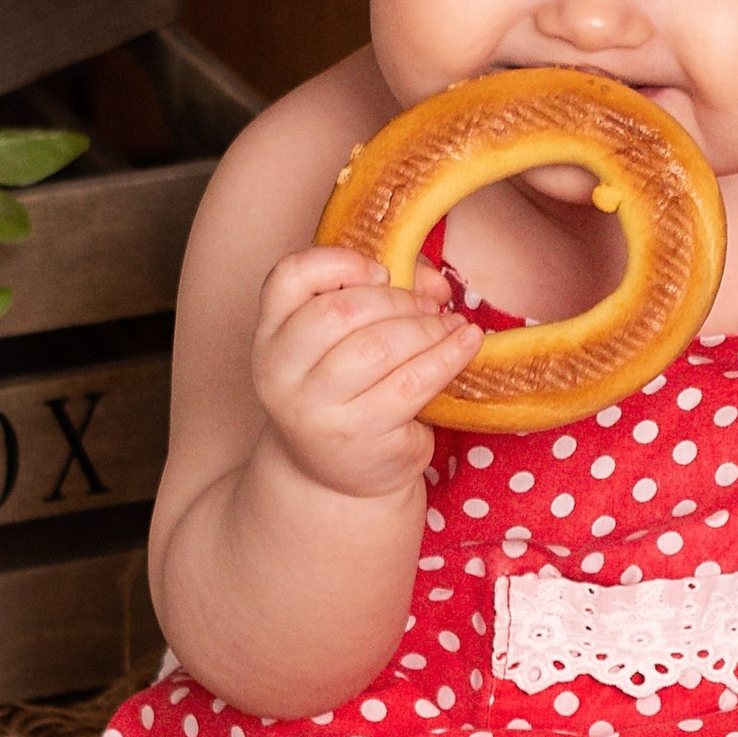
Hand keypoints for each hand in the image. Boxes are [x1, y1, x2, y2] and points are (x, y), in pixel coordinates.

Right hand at [251, 246, 479, 501]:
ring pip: (378, 346)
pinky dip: (447, 356)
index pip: (288, 278)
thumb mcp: (345, 340)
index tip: (380, 272)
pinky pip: (412, 383)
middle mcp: (282, 374)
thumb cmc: (347, 390)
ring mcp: (316, 411)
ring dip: (426, 327)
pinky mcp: (359, 437)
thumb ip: (384, 293)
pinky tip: (466, 343)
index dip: (338, 263)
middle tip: (428, 306)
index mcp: (271, 336)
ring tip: (450, 324)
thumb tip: (435, 286)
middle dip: (396, 300)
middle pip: (339, 311)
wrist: (337, 474)